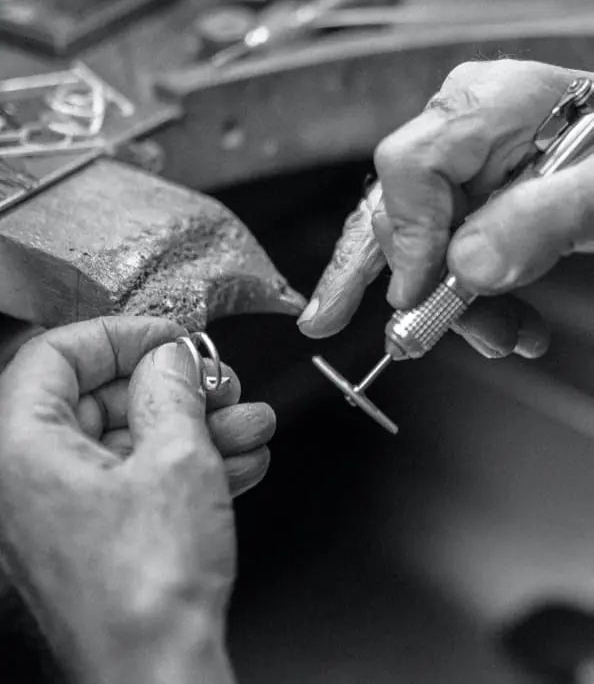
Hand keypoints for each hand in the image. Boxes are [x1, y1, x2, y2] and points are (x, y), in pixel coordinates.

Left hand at [0, 317, 273, 682]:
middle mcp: (28, 477)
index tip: (169, 338)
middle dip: (172, 387)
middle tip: (218, 384)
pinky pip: (136, 477)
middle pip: (100, 398)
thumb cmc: (148, 590)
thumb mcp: (178, 460)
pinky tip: (235, 459)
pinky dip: (184, 463)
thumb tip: (172, 360)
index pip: (57, 354)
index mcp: (21, 448)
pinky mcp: (94, 533)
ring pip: (127, 440)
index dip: (122, 336)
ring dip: (192, 427)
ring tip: (244, 423)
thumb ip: (173, 391)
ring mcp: (62, 508)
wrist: (159, 676)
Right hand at [298, 59, 593, 358]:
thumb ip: (544, 218)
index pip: (412, 166)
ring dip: (450, 300)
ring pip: (415, 241)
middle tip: (468, 330)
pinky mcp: (472, 193)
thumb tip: (467, 266)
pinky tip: (484, 319)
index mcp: (493, 103)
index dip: (409, 237)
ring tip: (501, 332)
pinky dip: (455, 292)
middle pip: (405, 212)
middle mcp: (466, 128)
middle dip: (431, 284)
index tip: (422, 293)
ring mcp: (465, 161)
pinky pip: (436, 245)